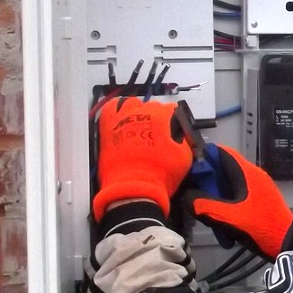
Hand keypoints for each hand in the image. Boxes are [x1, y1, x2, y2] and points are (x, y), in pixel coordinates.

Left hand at [91, 96, 193, 221]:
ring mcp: (122, 118)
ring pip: (132, 103)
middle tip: (159, 133)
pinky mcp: (107, 127)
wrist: (133, 189)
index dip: (175, 120)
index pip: (171, 109)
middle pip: (152, 106)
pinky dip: (117, 109)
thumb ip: (184, 139)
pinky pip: (111, 108)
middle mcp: (141, 113)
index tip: (175, 129)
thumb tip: (179, 133)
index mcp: (160, 118)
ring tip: (139, 123)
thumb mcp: (184, 157)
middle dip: (158, 116)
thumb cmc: (160, 174)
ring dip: (138, 110)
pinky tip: (121, 118)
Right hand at [189, 145, 292, 258]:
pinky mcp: (261, 200)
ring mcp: (259, 188)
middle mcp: (253, 175)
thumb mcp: (227, 217)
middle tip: (194, 197)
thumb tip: (185, 197)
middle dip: (207, 182)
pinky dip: (227, 204)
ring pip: (230, 184)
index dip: (202, 158)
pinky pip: (238, 195)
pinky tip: (222, 222)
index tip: (188, 172)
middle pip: (223, 168)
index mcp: (246, 172)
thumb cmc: (259, 227)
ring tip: (206, 212)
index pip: (220, 152)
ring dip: (216, 196)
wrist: (289, 244)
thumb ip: (203, 205)